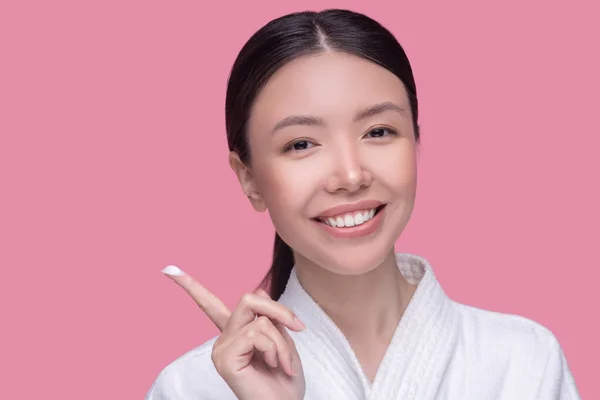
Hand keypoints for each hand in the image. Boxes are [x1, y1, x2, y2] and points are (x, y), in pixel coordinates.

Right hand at [162, 265, 305, 399]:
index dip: (189, 285)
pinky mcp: (224, 359)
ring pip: (259, 320)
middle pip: (249, 298)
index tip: (168, 268)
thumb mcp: (283, 340)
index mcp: (235, 333)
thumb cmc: (285, 380)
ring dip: (282, 341)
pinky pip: (257, 334)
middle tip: (298, 328)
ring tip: (284, 363)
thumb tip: (259, 289)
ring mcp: (221, 349)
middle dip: (280, 310)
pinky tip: (275, 365)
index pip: (209, 304)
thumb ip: (269, 316)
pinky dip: (275, 348)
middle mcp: (223, 339)